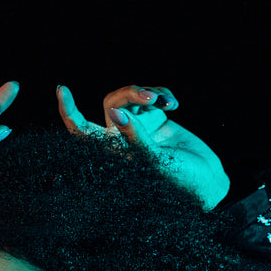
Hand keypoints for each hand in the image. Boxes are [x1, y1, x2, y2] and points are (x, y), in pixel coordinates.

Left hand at [57, 84, 229, 208]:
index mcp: (113, 155)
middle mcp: (122, 140)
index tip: (63, 89)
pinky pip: (153, 96)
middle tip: (149, 96)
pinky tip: (175, 104)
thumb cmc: (180, 181)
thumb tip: (115, 112)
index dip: (70, 111)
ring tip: (166, 102)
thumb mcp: (156, 161)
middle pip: (112, 103)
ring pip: (131, 97)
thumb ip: (136, 137)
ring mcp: (139, 128)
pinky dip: (163, 95)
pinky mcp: (156, 119)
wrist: (208, 182)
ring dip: (148, 93)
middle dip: (129, 94)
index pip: (83, 132)